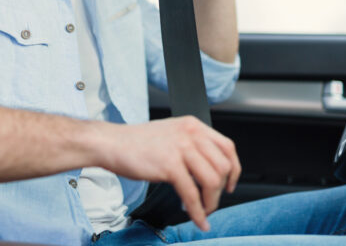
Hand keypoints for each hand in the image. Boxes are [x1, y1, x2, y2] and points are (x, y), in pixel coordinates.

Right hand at [99, 116, 240, 230]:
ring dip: (210, 203)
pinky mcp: (169, 165)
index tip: (230, 185)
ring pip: (212, 181)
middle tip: (210, 201)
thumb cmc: (136, 142)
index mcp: (193, 125)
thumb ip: (191, 144)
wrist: (111, 143)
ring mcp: (180, 149)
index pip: (227, 147)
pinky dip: (197, 212)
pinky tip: (197, 219)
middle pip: (223, 166)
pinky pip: (191, 194)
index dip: (234, 170)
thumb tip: (208, 167)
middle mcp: (190, 134)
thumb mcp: (171, 134)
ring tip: (202, 211)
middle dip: (221, 190)